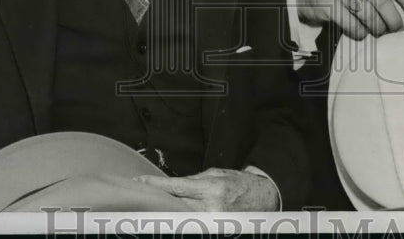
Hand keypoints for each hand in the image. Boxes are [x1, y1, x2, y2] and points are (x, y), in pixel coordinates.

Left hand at [136, 167, 278, 210]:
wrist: (263, 198)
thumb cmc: (239, 183)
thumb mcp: (216, 173)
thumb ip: (193, 180)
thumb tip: (172, 186)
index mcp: (210, 188)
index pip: (176, 187)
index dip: (156, 184)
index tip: (140, 181)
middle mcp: (210, 207)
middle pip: (175, 205)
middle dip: (158, 199)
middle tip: (142, 194)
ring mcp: (212, 222)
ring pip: (181, 217)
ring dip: (168, 211)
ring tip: (155, 206)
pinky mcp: (215, 229)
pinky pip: (193, 224)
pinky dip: (182, 219)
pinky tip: (174, 215)